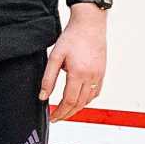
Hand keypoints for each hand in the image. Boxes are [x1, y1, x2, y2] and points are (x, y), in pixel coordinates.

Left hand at [41, 3, 107, 121]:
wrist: (90, 25)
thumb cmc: (71, 38)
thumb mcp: (55, 56)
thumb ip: (48, 78)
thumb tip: (43, 97)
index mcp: (78, 73)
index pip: (68, 101)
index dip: (60, 112)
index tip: (52, 118)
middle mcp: (91, 77)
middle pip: (79, 104)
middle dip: (67, 114)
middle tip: (57, 118)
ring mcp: (99, 75)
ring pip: (88, 100)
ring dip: (77, 109)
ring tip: (65, 112)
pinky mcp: (102, 72)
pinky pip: (96, 92)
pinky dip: (86, 100)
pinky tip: (79, 101)